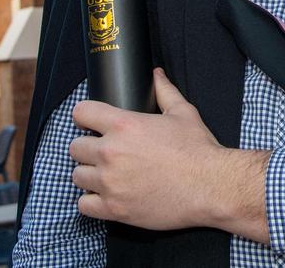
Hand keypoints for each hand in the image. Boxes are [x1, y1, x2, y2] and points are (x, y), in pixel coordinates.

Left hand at [70, 68, 269, 239]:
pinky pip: (84, 205)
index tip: (91, 121)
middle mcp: (111, 152)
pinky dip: (93, 200)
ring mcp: (110, 183)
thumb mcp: (182, 112)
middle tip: (105, 151)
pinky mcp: (114, 209)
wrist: (209, 186)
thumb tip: (156, 74)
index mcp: (125, 125)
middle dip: (88, 147)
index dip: (86, 115)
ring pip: (77, 176)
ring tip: (107, 174)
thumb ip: (164, 91)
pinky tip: (108, 195)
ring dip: (90, 174)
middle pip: (75, 147)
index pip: (82, 112)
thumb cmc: (197, 149)